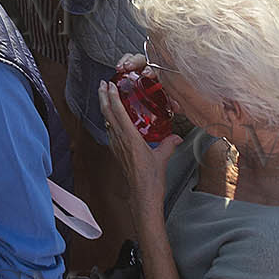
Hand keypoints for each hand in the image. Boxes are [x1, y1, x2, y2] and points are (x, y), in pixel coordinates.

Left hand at [98, 78, 180, 214]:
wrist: (143, 195)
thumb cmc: (152, 178)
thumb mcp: (162, 158)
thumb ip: (169, 144)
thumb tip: (176, 136)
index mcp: (130, 137)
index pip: (118, 112)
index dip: (113, 96)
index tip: (110, 84)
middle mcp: (120, 139)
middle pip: (107, 113)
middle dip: (103, 96)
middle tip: (102, 83)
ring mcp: (116, 145)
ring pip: (107, 121)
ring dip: (104, 107)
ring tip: (104, 96)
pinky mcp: (116, 152)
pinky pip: (110, 131)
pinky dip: (109, 120)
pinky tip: (111, 119)